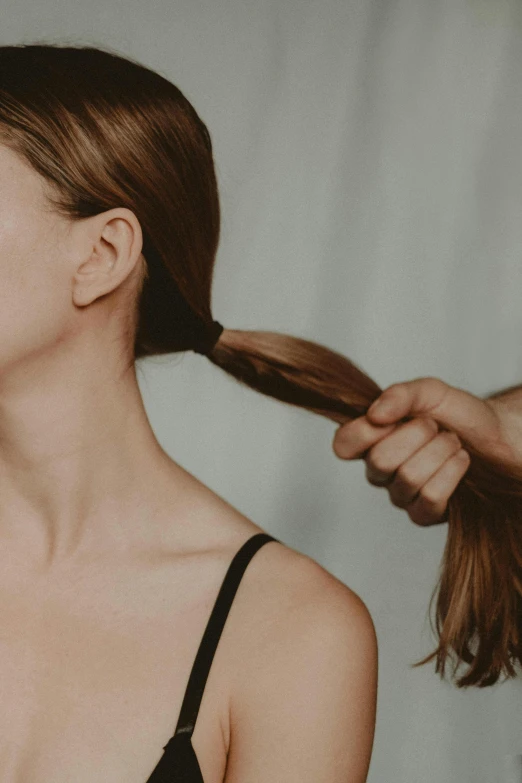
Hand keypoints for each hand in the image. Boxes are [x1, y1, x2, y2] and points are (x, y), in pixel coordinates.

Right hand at [332, 377, 514, 526]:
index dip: (364, 432)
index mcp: (372, 440)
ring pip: (409, 478)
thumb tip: (375, 414)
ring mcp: (401, 494)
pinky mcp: (424, 513)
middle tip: (435, 426)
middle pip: (379, 461)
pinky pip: (430, 497)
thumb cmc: (459, 415)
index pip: (343, 445)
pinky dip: (451, 473)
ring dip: (440, 452)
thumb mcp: (429, 392)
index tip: (393, 417)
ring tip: (452, 442)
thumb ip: (400, 395)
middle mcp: (380, 471)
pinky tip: (460, 461)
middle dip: (417, 436)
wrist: (499, 436)